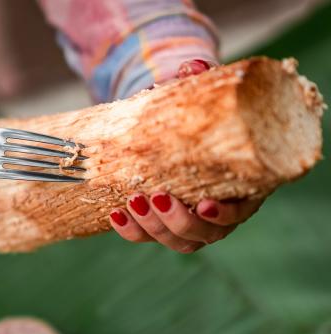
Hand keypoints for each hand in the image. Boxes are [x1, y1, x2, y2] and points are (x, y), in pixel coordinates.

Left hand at [110, 59, 263, 252]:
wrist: (178, 130)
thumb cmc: (201, 118)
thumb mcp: (203, 99)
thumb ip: (202, 84)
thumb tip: (192, 67)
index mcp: (242, 188)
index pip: (239, 214)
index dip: (222, 215)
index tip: (203, 204)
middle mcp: (219, 214)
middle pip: (202, 235)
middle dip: (177, 221)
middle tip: (155, 197)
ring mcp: (192, 225)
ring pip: (175, 241)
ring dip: (151, 227)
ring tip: (131, 202)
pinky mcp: (164, 228)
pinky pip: (147, 237)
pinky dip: (130, 230)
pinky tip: (115, 214)